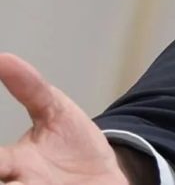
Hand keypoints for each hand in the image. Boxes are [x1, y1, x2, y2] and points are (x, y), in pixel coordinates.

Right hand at [0, 53, 128, 184]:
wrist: (110, 176)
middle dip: (4, 181)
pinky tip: (55, 184)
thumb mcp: (55, 111)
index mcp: (14, 164)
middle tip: (10, 173)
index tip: (5, 160)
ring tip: (25, 181)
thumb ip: (30, 87)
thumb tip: (3, 57)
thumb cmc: (75, 146)